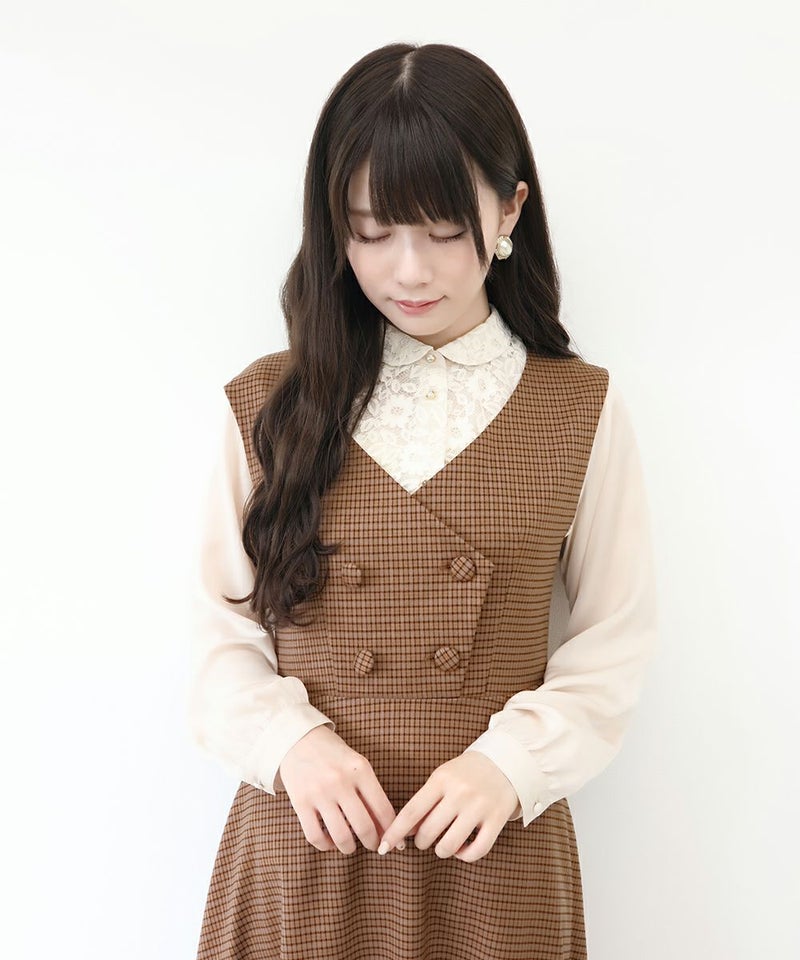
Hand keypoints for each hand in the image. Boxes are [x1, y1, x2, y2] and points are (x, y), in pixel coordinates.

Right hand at [278, 725, 397, 854]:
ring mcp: (319, 792)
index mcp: (360, 769)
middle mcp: (341, 781)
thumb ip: (370, 792)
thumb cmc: (333, 754)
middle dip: (373, 843)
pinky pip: (316, 836)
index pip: (383, 809)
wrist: (297, 738)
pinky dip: (325, 845)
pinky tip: (330, 841)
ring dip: (349, 848)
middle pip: (364, 827)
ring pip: (341, 836)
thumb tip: (385, 828)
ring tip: (350, 846)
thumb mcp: (356, 764)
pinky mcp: (300, 802)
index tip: (394, 841)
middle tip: (374, 846)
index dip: (392, 831)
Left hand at [376, 751, 520, 862]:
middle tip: (425, 839)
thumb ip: (424, 802)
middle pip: (428, 833)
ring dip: (441, 851)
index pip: (411, 812)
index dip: (394, 833)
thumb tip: (404, 832)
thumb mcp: (442, 777)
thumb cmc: (466, 773)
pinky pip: (477, 851)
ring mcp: (479, 806)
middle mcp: (459, 793)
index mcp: (441, 779)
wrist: (506, 760)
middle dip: (421, 842)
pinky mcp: (497, 819)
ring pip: (449, 845)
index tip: (383, 847)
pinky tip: (462, 849)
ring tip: (443, 844)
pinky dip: (465, 856)